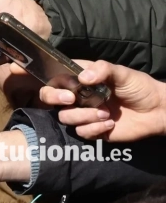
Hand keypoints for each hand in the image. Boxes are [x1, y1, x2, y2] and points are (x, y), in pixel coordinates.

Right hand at [37, 60, 165, 141]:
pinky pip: (81, 132)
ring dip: (83, 116)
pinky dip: (95, 128)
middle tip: (71, 99)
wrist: (157, 111)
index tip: (72, 86)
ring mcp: (83, 113)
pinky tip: (110, 124)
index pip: (56, 77)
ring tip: (105, 113)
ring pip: (65, 117)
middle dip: (54, 98)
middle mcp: (77, 96)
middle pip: (49, 97)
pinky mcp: (92, 130)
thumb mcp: (122, 72)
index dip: (57, 82)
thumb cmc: (139, 87)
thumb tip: (82, 78)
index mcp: (80, 79)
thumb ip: (102, 70)